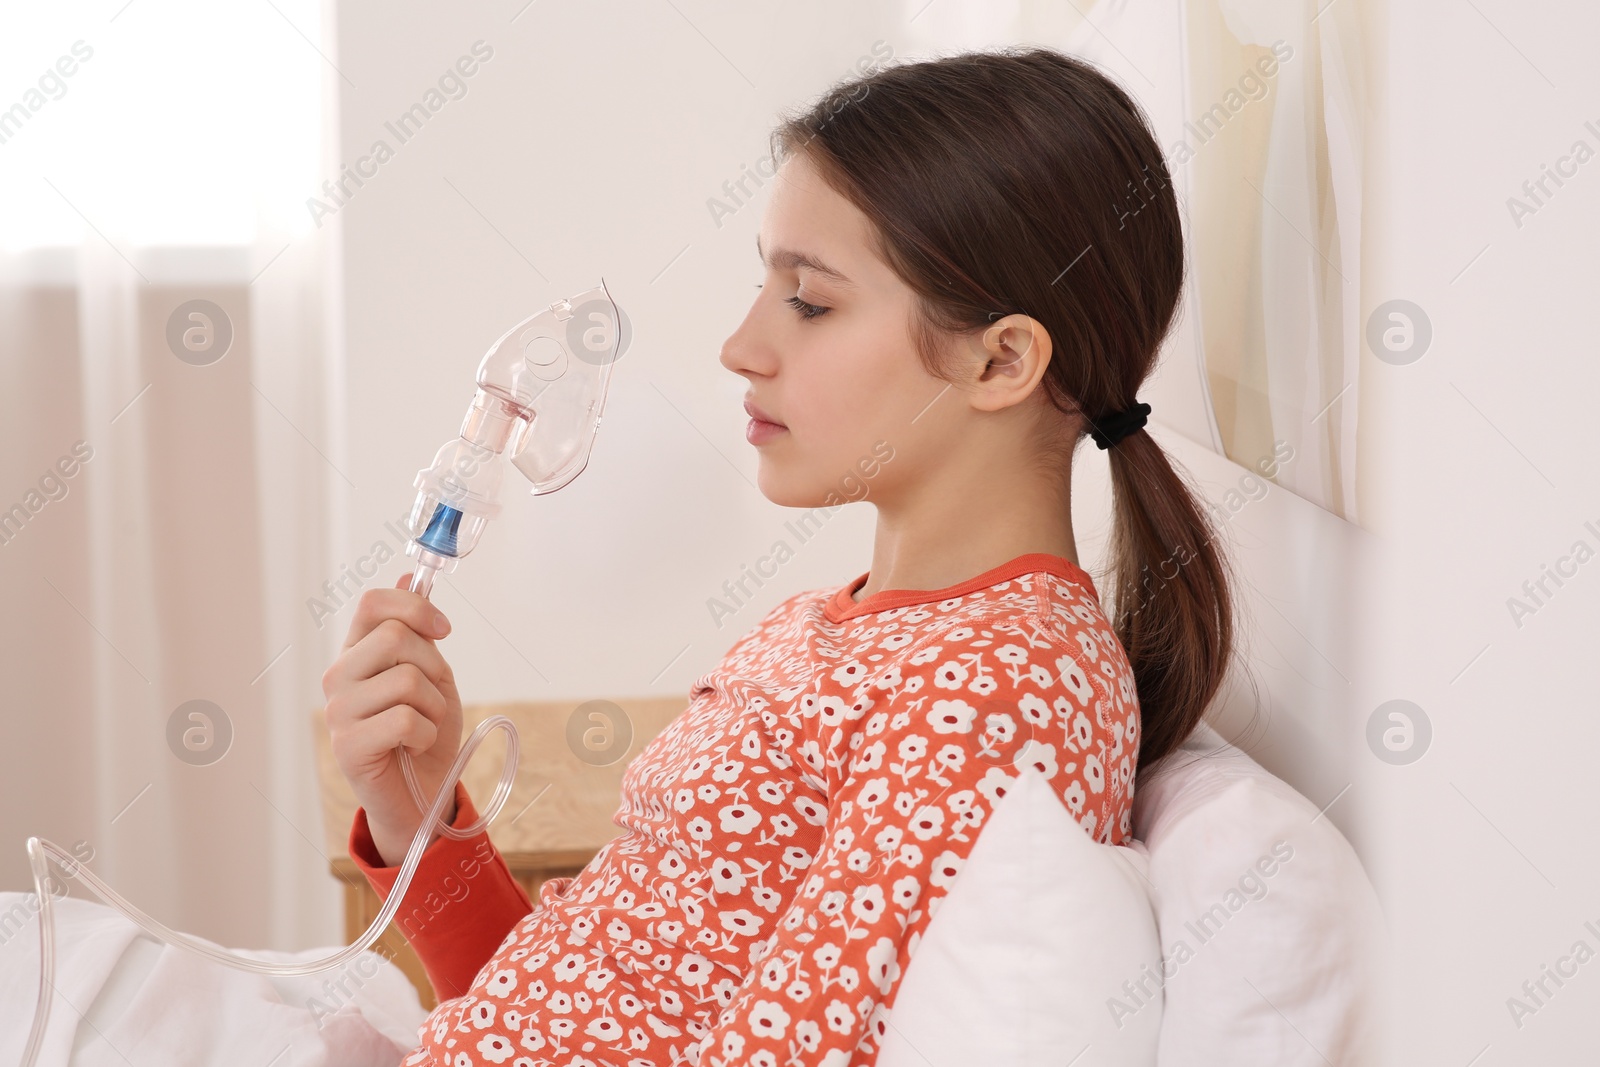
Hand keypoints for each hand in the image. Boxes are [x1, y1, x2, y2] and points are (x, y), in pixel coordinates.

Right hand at [322, 574, 462, 866]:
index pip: (372, 603)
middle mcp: (338, 677)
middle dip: (433, 666)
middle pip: (395, 637)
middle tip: (433, 697)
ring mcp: (338, 712)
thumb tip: (410, 574)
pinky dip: (426, 733)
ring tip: (424, 724)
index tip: (443, 631)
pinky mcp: (348, 747)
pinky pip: (406, 719)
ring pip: (406, 679)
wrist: (425, 792)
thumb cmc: (426, 730)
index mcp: (356, 653)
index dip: (415, 607)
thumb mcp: (431, 673)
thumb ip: (417, 630)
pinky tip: (414, 745)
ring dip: (434, 705)